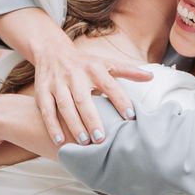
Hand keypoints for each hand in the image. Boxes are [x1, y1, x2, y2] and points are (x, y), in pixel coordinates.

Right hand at [31, 37, 152, 145]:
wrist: (52, 51)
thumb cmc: (86, 63)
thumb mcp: (107, 63)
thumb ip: (129, 71)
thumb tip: (151, 77)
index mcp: (95, 68)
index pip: (110, 85)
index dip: (121, 100)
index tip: (130, 117)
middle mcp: (75, 74)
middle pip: (84, 98)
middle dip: (92, 119)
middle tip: (101, 139)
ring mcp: (58, 82)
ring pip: (65, 105)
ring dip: (73, 124)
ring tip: (83, 143)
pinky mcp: (43, 90)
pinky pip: (46, 109)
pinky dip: (51, 125)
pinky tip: (59, 140)